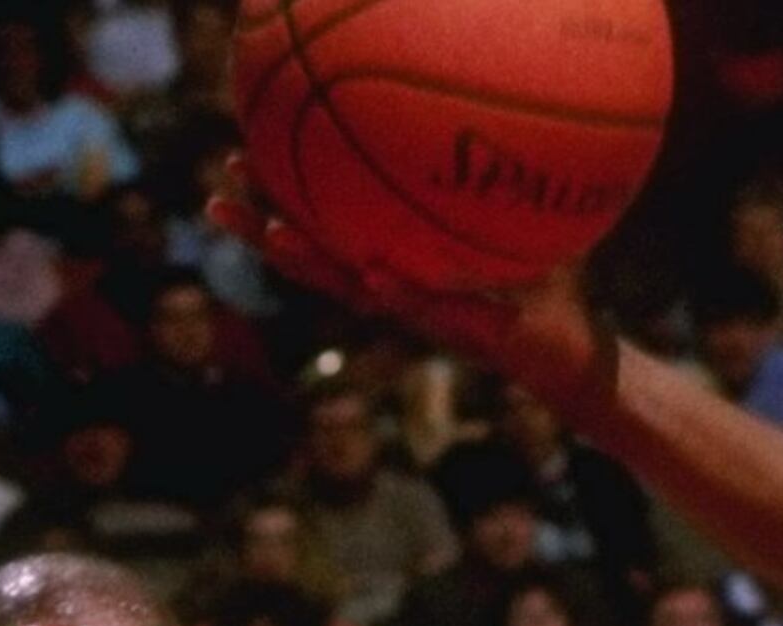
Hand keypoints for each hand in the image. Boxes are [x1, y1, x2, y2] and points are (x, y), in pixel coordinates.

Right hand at [207, 169, 613, 413]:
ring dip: (313, 265)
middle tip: (215, 202)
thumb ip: (474, 184)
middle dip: (264, 232)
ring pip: (353, 291)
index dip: (277, 200)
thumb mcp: (503, 224)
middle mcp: (394, 292)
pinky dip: (401, 295)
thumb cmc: (536, 287)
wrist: (567, 350)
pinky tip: (375, 276)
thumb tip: (463, 118)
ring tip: (273, 235)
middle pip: (315, 261)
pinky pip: (427, 311)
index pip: (322, 228)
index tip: (234, 162)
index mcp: (391, 264)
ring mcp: (423, 315)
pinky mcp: (466, 334)